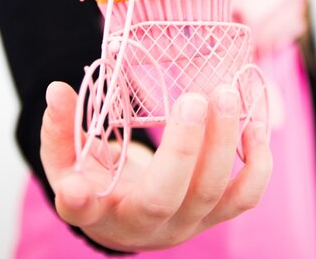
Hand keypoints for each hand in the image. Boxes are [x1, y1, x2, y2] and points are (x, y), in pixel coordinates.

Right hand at [41, 81, 271, 251]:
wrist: (134, 213)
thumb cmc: (101, 181)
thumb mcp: (70, 158)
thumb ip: (60, 128)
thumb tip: (56, 90)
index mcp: (101, 210)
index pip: (83, 211)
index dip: (78, 200)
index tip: (73, 185)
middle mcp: (146, 225)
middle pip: (165, 197)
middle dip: (183, 147)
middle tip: (194, 97)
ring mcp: (187, 223)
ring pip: (213, 192)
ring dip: (225, 141)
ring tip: (227, 94)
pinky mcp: (217, 214)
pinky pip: (246, 195)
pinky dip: (258, 160)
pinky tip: (252, 121)